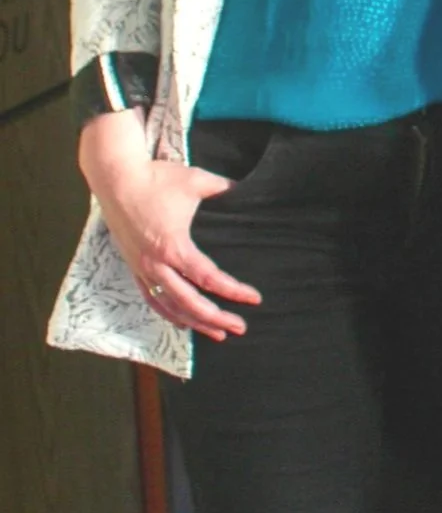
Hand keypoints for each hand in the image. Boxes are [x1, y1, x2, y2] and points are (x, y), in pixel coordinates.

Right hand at [79, 113, 260, 339]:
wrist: (116, 179)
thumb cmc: (157, 179)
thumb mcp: (198, 181)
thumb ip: (226, 189)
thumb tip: (249, 191)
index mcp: (174, 247)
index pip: (208, 278)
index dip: (233, 291)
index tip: (254, 298)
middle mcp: (156, 265)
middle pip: (189, 303)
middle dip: (217, 318)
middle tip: (241, 327)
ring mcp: (142, 268)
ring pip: (169, 307)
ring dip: (194, 322)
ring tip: (218, 332)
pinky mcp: (133, 266)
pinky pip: (152, 298)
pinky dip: (168, 313)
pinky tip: (183, 321)